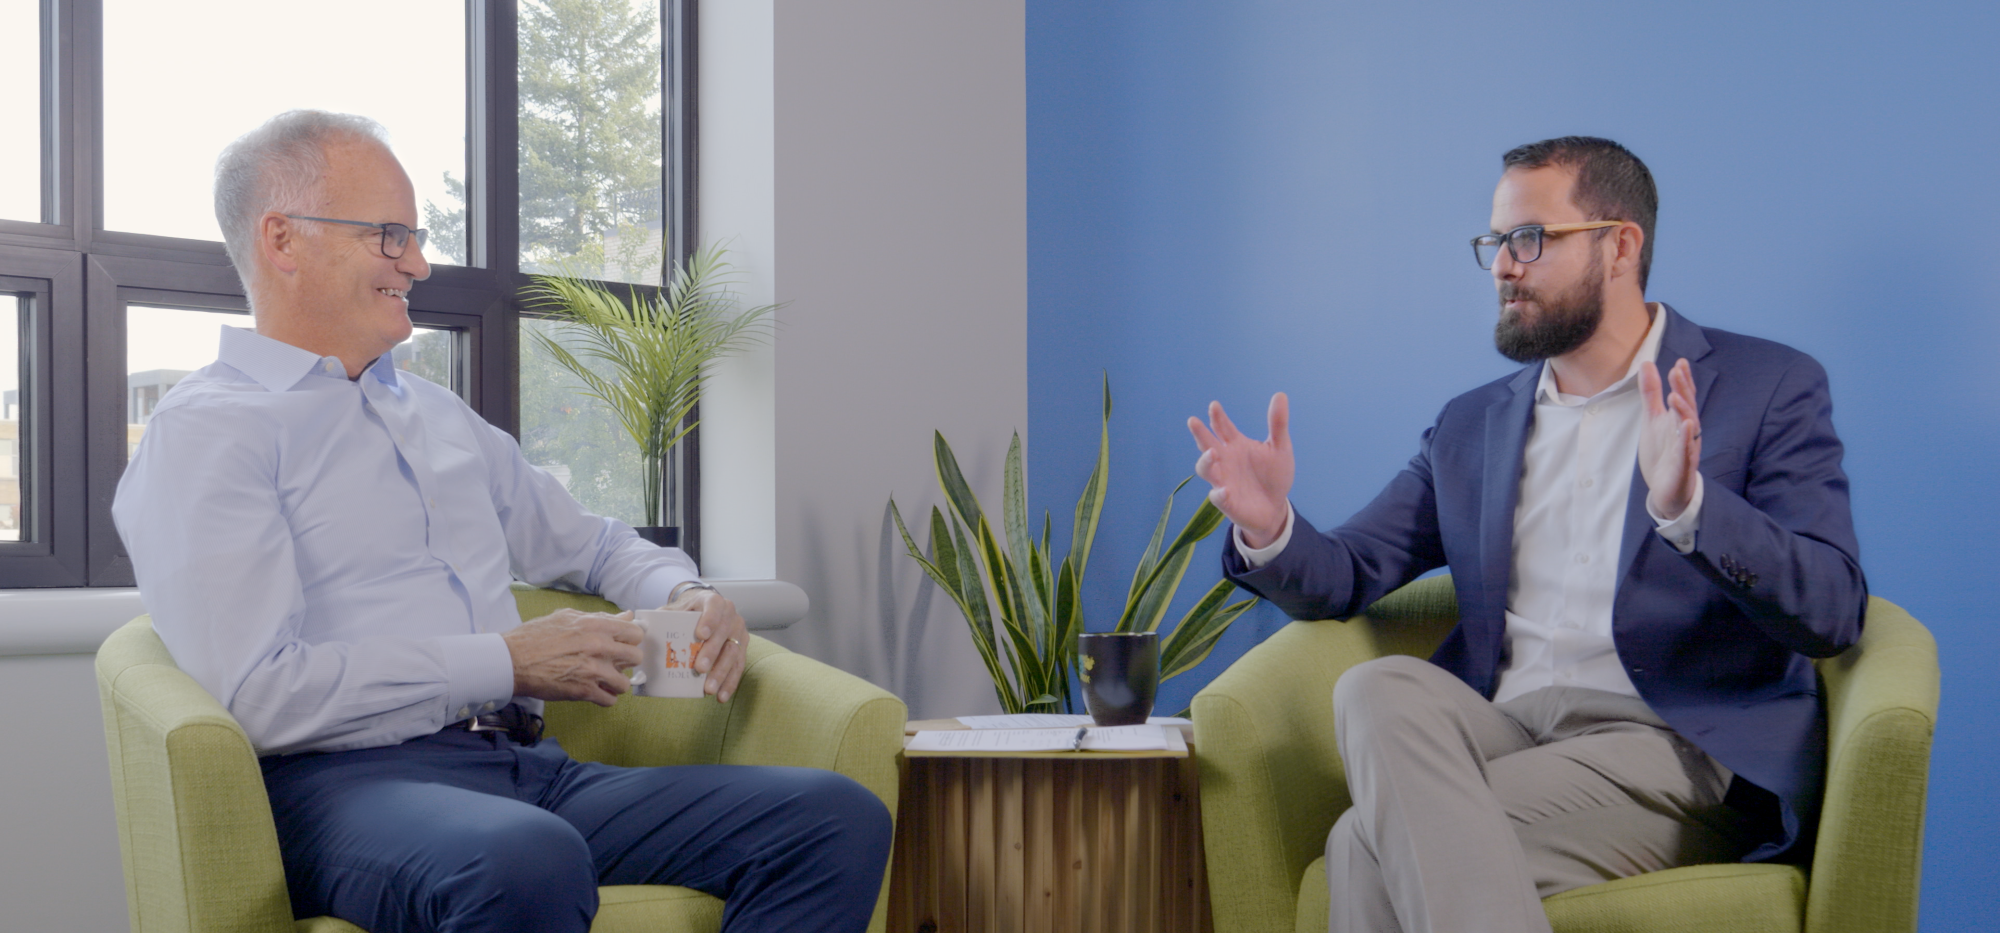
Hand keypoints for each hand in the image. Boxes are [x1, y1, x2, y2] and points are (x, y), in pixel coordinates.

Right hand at [503, 609, 644, 705]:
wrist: (512, 661)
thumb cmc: (535, 636)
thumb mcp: (567, 617)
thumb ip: (600, 617)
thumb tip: (626, 616)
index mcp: (596, 626)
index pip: (635, 633)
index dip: (630, 640)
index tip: (622, 644)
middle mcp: (599, 647)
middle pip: (636, 657)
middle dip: (626, 661)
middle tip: (613, 663)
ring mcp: (593, 671)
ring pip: (625, 683)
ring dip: (615, 683)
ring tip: (603, 680)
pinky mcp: (584, 691)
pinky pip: (610, 700)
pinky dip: (604, 698)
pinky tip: (595, 692)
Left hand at [667, 588, 749, 702]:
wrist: (703, 612)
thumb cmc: (686, 613)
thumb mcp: (674, 610)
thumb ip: (661, 616)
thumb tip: (639, 628)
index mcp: (712, 601)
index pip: (714, 605)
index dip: (709, 619)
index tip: (700, 635)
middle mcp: (730, 615)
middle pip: (724, 633)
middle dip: (712, 652)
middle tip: (699, 668)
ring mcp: (738, 631)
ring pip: (734, 652)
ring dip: (721, 672)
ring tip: (709, 689)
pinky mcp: (742, 647)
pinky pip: (739, 666)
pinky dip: (730, 682)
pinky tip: (721, 696)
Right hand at [1187, 393, 1294, 548]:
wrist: (1275, 507)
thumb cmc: (1274, 476)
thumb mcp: (1280, 448)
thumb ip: (1278, 424)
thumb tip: (1280, 394)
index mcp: (1236, 445)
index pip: (1223, 428)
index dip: (1217, 417)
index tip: (1214, 406)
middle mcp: (1225, 460)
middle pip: (1206, 444)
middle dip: (1200, 434)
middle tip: (1193, 421)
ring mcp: (1223, 480)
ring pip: (1206, 469)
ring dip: (1206, 461)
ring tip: (1212, 453)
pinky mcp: (1227, 501)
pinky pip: (1218, 497)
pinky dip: (1219, 493)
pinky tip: (1224, 490)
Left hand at [1639, 358, 1701, 520]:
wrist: (1665, 489)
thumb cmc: (1662, 451)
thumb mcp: (1653, 418)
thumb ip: (1652, 393)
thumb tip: (1647, 364)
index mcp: (1680, 420)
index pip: (1684, 397)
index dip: (1683, 381)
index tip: (1680, 362)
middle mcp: (1687, 432)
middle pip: (1687, 408)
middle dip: (1683, 390)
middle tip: (1677, 371)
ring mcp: (1687, 449)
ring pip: (1689, 428)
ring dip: (1683, 411)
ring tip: (1675, 396)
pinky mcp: (1683, 466)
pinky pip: (1686, 452)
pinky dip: (1685, 439)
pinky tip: (1685, 426)